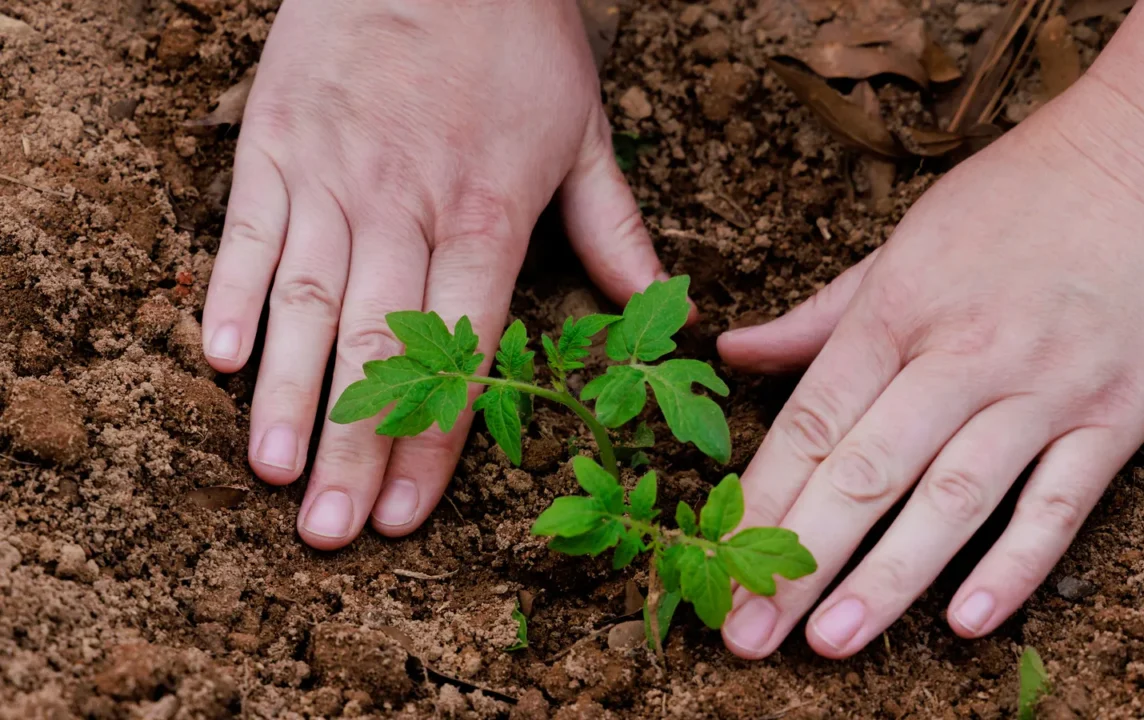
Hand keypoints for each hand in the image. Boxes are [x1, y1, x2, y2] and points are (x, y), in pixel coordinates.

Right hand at [201, 0, 666, 548]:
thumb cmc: (516, 38)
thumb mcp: (586, 131)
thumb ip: (615, 229)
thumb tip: (661, 311)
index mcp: (487, 216)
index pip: (460, 351)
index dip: (434, 439)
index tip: (407, 513)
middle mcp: (405, 206)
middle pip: (377, 347)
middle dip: (352, 447)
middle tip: (328, 532)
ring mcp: (334, 173)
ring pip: (307, 300)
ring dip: (288, 393)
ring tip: (271, 474)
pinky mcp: (277, 140)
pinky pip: (248, 228)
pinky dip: (232, 291)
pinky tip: (222, 360)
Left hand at [714, 76, 1143, 658]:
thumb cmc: (1014, 198)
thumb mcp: (900, 243)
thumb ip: (818, 315)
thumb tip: (731, 350)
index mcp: (897, 310)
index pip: (812, 422)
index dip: (760, 501)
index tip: (714, 564)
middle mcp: (963, 353)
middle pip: (866, 471)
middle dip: (798, 560)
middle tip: (747, 634)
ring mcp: (1043, 387)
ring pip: (953, 497)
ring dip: (888, 576)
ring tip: (831, 639)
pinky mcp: (1115, 413)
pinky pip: (1059, 503)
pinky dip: (1015, 565)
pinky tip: (966, 621)